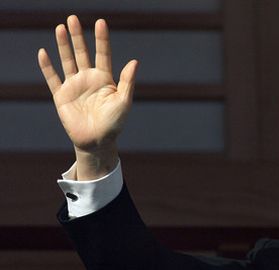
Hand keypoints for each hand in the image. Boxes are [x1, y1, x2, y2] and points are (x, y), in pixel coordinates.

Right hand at [38, 15, 137, 178]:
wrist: (97, 141)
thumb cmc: (114, 123)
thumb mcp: (124, 101)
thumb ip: (127, 81)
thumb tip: (134, 61)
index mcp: (105, 79)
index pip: (103, 54)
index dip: (102, 39)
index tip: (101, 22)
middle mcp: (89, 79)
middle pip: (82, 53)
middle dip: (78, 36)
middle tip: (73, 18)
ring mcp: (74, 86)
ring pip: (67, 60)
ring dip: (63, 45)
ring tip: (60, 27)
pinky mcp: (61, 96)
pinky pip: (52, 78)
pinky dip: (47, 66)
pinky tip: (43, 52)